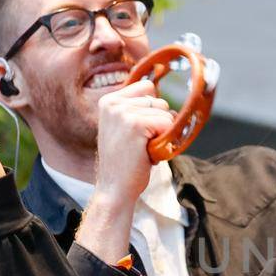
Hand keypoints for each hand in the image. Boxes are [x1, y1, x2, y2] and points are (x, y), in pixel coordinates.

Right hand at [92, 79, 174, 206]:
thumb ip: (139, 108)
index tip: (141, 130)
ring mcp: (122, 112)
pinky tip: (148, 152)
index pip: (148, 87)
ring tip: (143, 148)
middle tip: (141, 143)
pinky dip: (165, 140)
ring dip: (161, 133)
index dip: (153, 109)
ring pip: (165, 112)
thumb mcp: (126, 127)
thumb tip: (165, 98)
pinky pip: (167, 124)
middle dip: (158, 123)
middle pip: (159, 100)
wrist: (115, 188)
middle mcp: (113, 102)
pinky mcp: (135, 124)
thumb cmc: (126, 161)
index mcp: (109, 100)